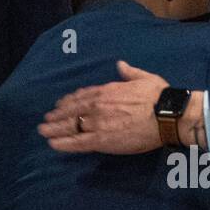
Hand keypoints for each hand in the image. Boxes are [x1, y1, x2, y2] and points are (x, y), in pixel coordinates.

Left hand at [38, 61, 167, 153]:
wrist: (166, 115)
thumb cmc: (159, 96)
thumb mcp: (145, 77)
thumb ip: (130, 72)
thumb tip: (121, 65)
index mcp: (107, 90)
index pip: (83, 95)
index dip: (70, 100)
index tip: (62, 103)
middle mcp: (98, 106)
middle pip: (71, 110)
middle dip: (57, 115)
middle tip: (46, 119)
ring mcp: (97, 123)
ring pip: (70, 126)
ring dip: (54, 129)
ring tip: (43, 131)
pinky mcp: (101, 140)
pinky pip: (77, 142)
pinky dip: (63, 143)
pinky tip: (53, 144)